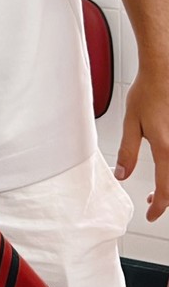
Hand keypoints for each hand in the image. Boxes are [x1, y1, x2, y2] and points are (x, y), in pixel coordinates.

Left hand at [116, 66, 168, 220]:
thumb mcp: (131, 123)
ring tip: (157, 189)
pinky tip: (165, 167)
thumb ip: (127, 152)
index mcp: (166, 148)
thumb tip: (122, 175)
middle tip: (151, 202)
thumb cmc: (148, 93)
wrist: (163, 71)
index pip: (166, 190)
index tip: (150, 215)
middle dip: (166, 199)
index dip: (159, 207)